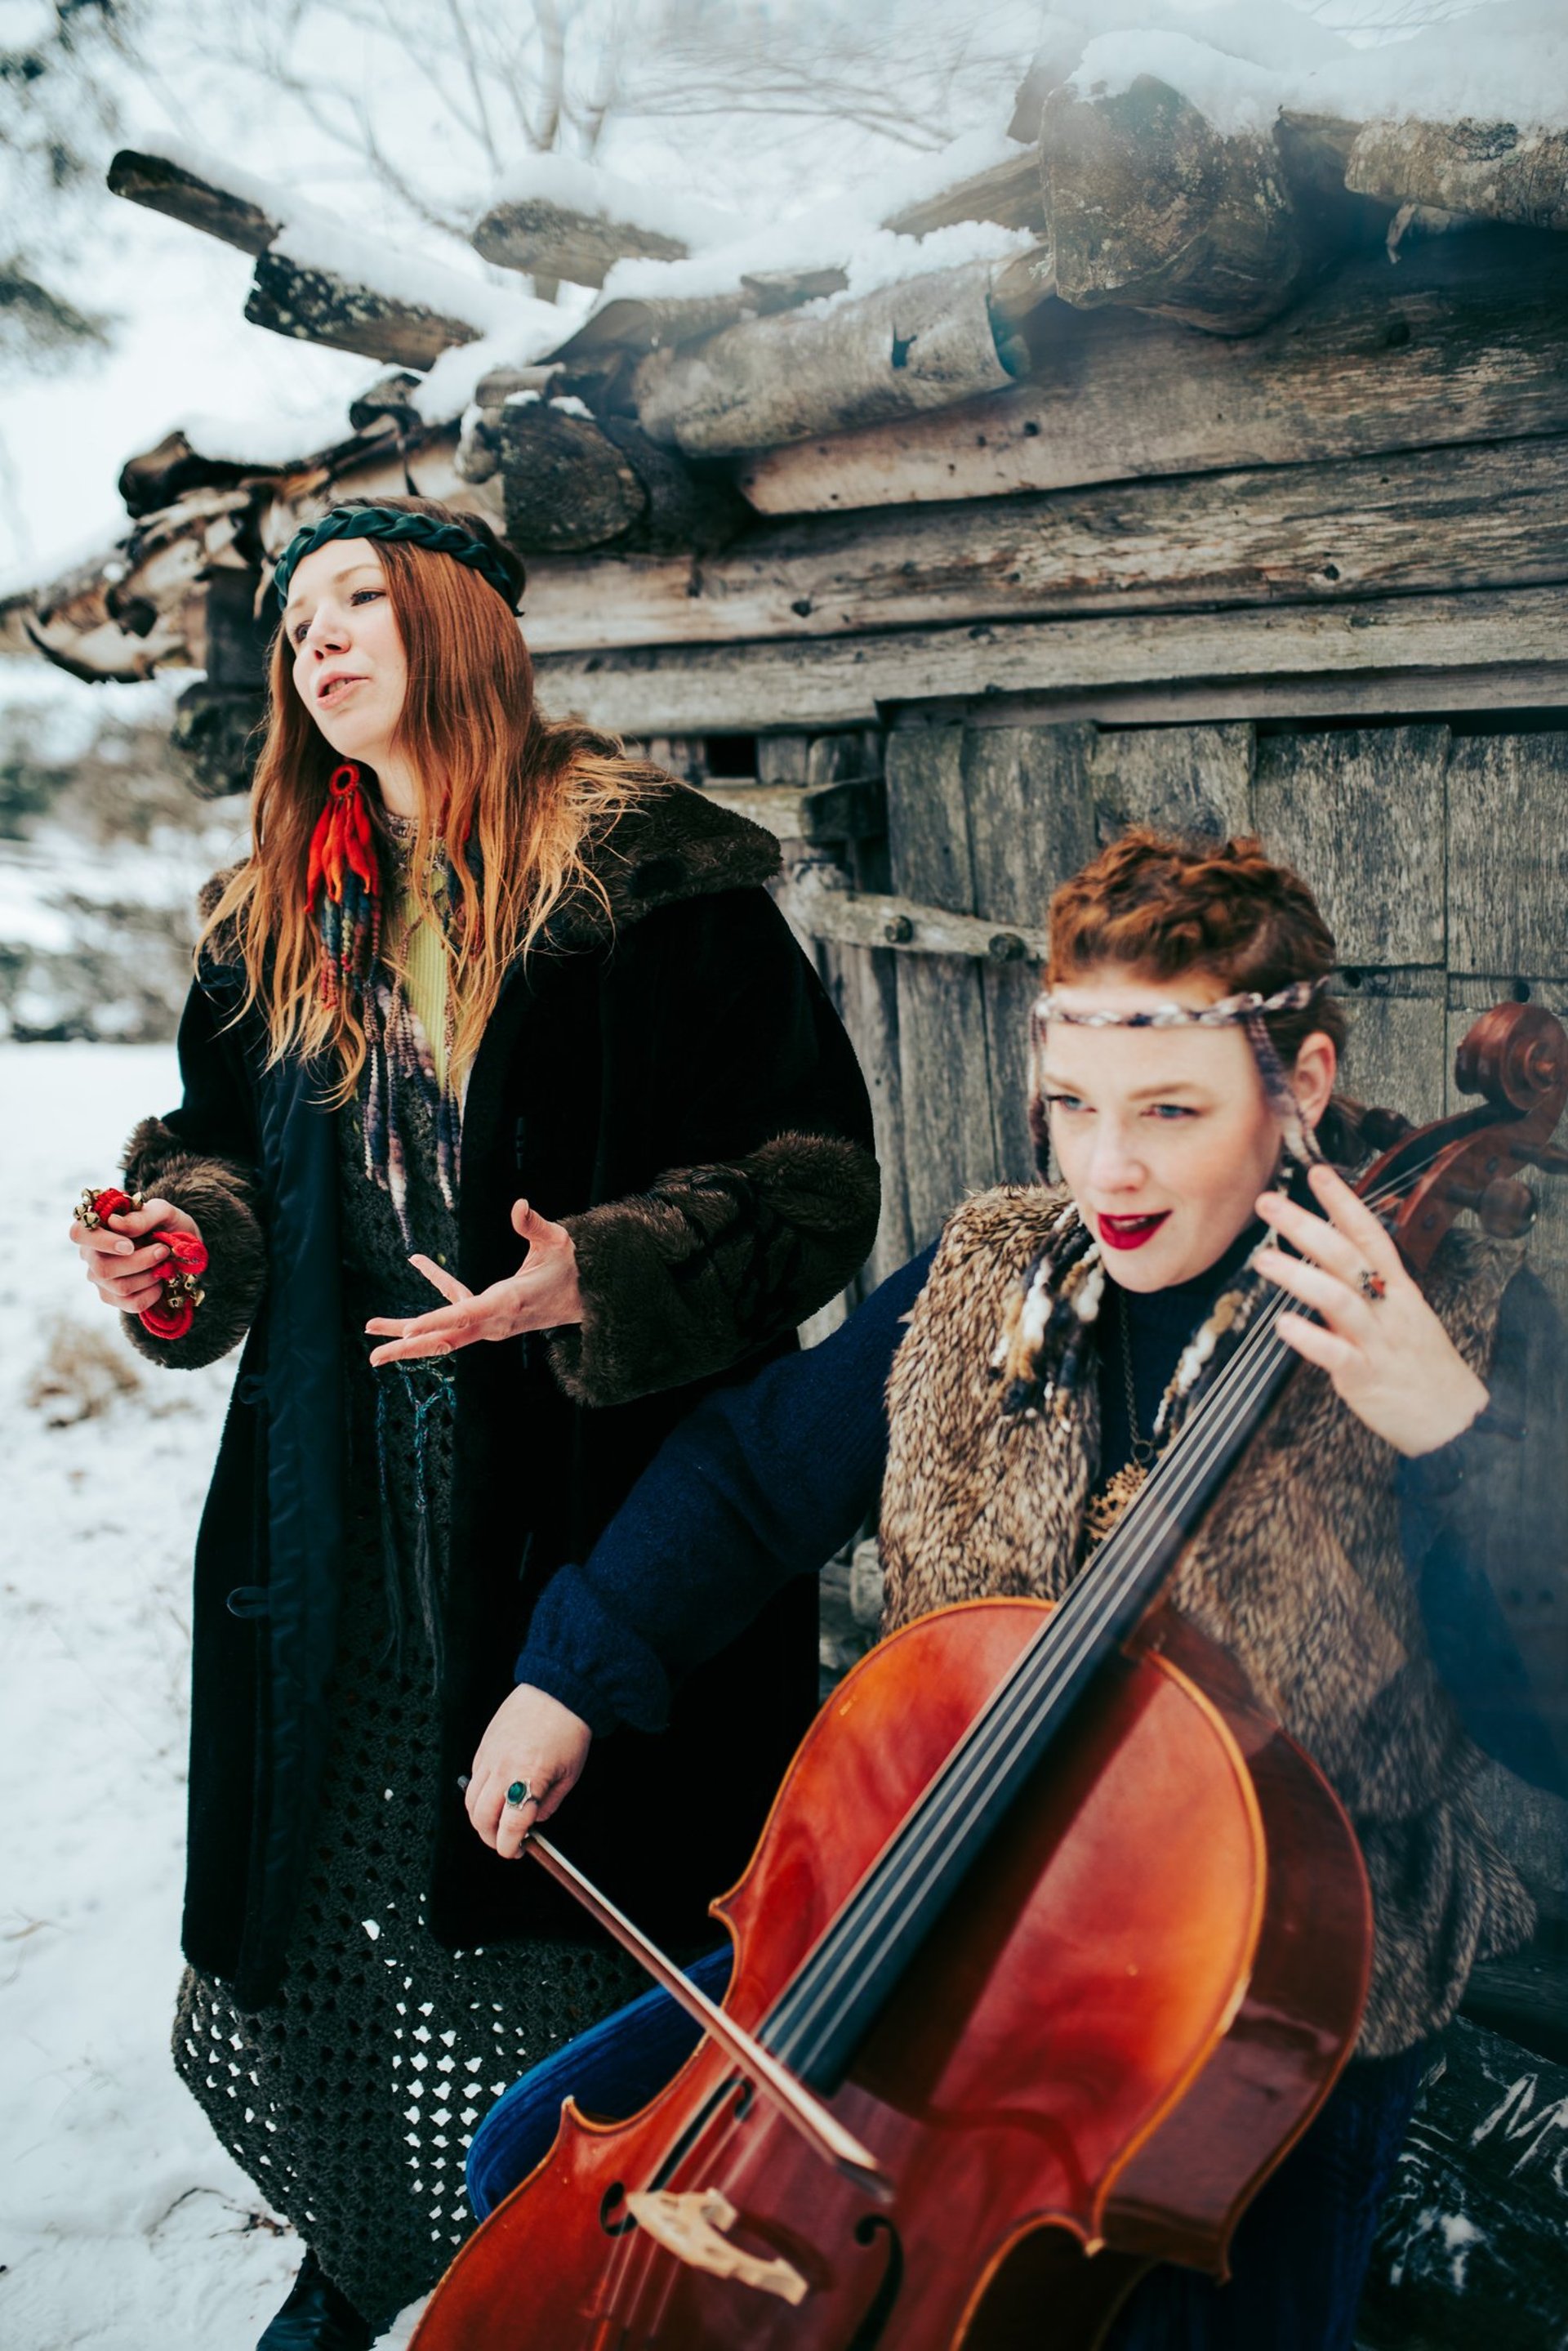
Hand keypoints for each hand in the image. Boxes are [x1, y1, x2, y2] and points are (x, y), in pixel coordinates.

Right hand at [69, 1196, 202, 1316]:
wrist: (183, 1249)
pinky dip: (154, 1293)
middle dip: (139, 1262)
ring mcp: (99, 1279)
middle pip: (102, 1268)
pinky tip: (159, 1281)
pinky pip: (132, 1303)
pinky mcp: (113, 1298)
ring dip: (150, 1276)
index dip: (102, 1242)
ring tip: (164, 1264)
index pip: (79, 1233)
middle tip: (162, 1250)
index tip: (129, 1245)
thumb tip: (114, 1223)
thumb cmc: (165, 1226)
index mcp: (96, 1227)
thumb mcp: (162, 1213)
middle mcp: (91, 1254)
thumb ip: (141, 1216)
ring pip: (120, 1287)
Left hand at [366, 1200, 582, 1365]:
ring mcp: (489, 1324)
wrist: (586, 1297)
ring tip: (373, 1330)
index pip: (466, 1315)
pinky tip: (417, 1260)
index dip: (436, 1322)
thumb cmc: (572, 1267)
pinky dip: (435, 1286)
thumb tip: (519, 1205)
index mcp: (508, 1303)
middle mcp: (494, 1321)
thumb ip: (536, 1226)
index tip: (406, 1332)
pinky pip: (454, 1308)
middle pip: (445, 1338)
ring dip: (408, 1335)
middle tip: (372, 1354)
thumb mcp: (558, 1242)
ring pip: (443, 1334)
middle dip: (408, 1347)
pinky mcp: (487, 1318)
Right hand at [466, 1684, 592, 1859]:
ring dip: (480, 1819)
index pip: (509, 1827)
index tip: (516, 1851)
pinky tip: (495, 1795)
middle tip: (505, 1841)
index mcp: (528, 1778)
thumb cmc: (569, 1729)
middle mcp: (503, 1769)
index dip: (510, 1847)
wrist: (557, 1691)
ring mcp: (489, 1756)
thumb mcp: (569, 1775)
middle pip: (482, 1818)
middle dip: (491, 1838)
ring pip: (470, 1801)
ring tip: (497, 1822)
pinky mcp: (483, 1746)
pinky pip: (473, 1779)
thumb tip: (534, 1820)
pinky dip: (479, 1794)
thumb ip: (549, 1803)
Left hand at [1255, 1163, 1489, 1457]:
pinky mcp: (1368, 1378)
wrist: (1454, 1419)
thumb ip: (1360, 1290)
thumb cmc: (1421, 1365)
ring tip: (1263, 1259)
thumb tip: (1319, 1265)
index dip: (1344, 1202)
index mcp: (1398, 1289)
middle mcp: (1389, 1307)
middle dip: (1307, 1225)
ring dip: (1299, 1275)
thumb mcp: (1399, 1316)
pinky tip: (1282, 1324)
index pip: (1370, 1235)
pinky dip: (1310, 1338)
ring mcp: (1379, 1341)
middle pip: (1348, 1256)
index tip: (1317, 1172)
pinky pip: (1337, 1354)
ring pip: (1340, 1299)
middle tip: (1268, 1202)